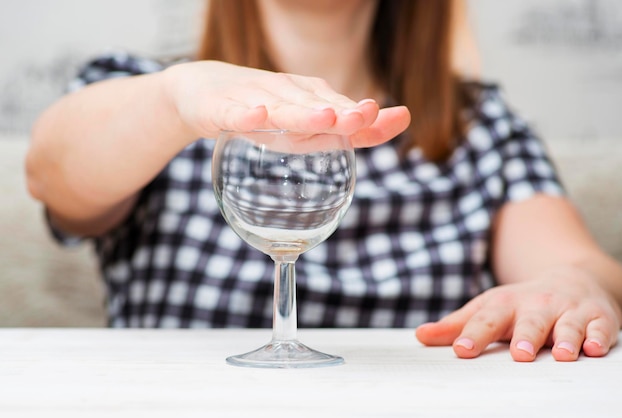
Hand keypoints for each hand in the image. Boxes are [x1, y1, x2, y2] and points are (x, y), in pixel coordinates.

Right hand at [162, 60, 409, 146]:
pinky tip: (257, 115)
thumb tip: (397, 122)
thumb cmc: (264, 113)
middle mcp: (285, 95)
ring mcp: (252, 99)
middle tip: (362, 117)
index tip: (391, 117)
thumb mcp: (305, 127)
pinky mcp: (221, 109)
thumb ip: (349, 131)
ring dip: (301, 113)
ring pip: (279, 107)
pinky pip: (233, 113)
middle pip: (313, 104)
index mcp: (307, 100)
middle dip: (339, 112)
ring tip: (323, 118)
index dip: (363, 114)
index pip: (340, 107)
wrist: (204, 92)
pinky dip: (245, 115)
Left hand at [415, 266, 621, 360]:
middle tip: (520, 354)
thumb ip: (456, 325)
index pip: (487, 320)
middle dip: (526, 336)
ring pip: (568, 325)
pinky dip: (599, 336)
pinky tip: (594, 348)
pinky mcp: (598, 317)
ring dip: (566, 338)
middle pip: (530, 321)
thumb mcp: (488, 309)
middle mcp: (537, 305)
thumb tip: (420, 337)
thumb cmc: (521, 304)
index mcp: (505, 305)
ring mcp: (569, 310)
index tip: (462, 350)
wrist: (572, 280)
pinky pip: (601, 328)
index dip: (474, 334)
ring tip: (562, 353)